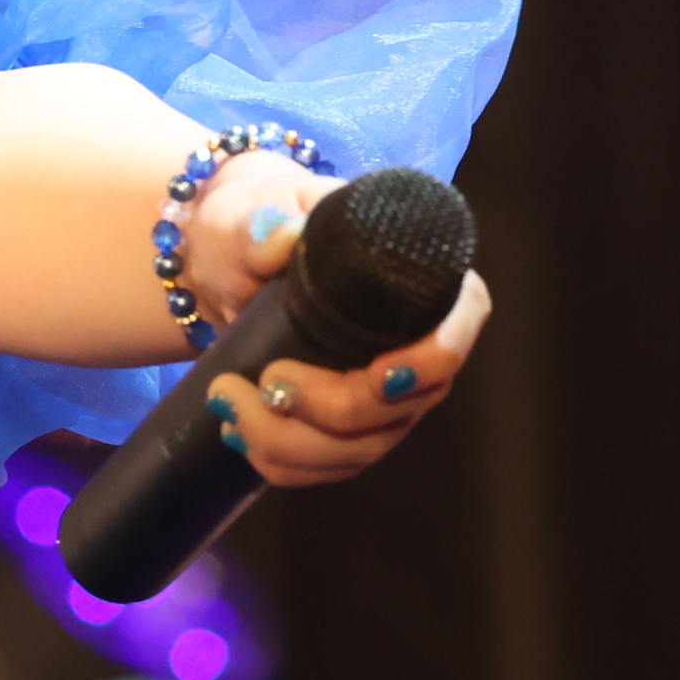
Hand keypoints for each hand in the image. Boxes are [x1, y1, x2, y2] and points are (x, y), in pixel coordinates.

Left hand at [180, 174, 496, 487]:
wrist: (217, 269)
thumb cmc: (248, 229)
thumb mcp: (248, 213)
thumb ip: (262, 223)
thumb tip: (279, 236)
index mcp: (412, 278)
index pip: (461, 322)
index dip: (432, 361)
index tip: (379, 375)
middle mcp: (413, 343)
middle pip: (403, 405)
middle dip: (330, 409)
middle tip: (264, 381)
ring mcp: (385, 395)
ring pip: (363, 447)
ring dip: (292, 442)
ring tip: (229, 404)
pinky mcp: (347, 429)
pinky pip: (329, 466)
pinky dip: (283, 463)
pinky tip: (239, 438)